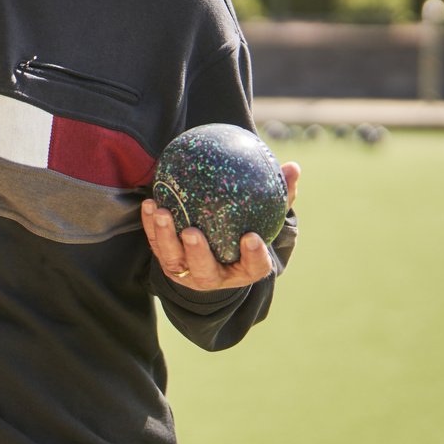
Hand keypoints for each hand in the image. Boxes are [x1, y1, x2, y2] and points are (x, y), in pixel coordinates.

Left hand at [140, 162, 299, 290]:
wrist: (218, 256)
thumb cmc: (246, 233)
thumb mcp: (265, 218)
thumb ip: (280, 196)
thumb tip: (293, 167)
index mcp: (245, 269)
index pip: (255, 267)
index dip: (254, 256)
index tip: (251, 238)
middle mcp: (216, 276)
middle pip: (205, 271)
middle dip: (197, 253)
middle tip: (191, 232)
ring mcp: (188, 272)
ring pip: (173, 260)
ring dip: (165, 237)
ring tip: (161, 213)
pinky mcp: (167, 261)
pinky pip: (155, 243)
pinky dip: (150, 225)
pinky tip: (150, 203)